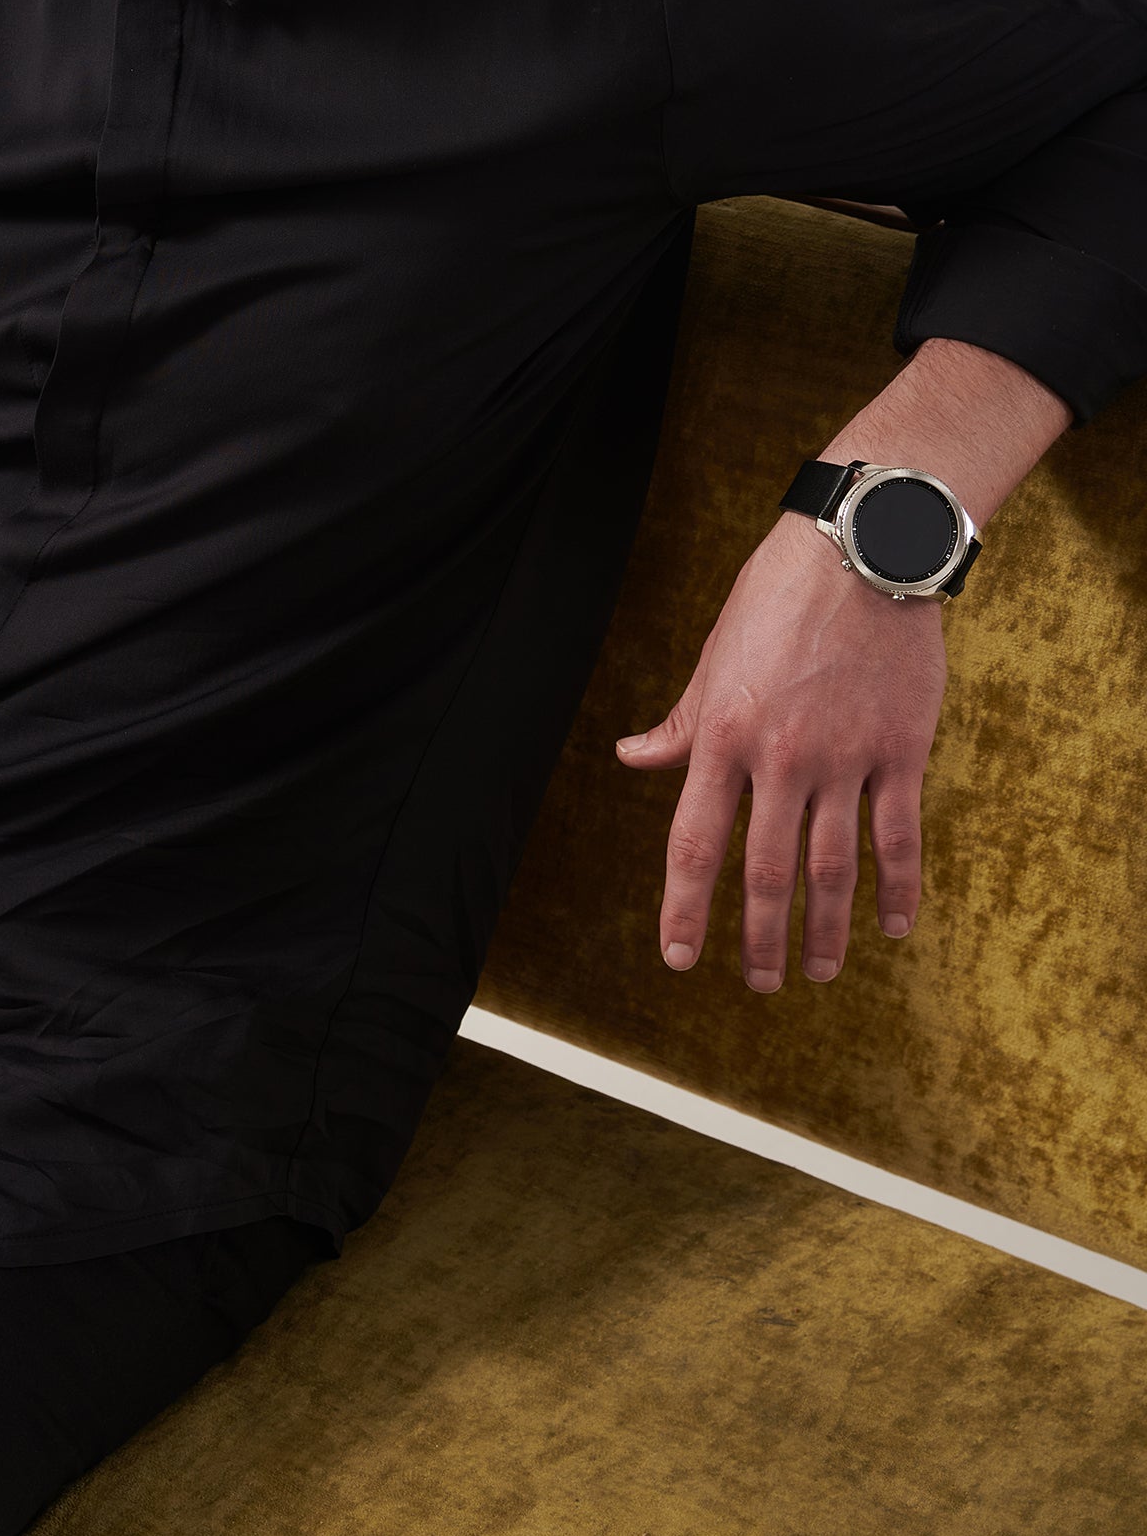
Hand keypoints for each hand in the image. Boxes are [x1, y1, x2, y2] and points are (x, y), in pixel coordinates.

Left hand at [615, 512, 944, 989]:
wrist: (862, 550)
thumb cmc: (776, 598)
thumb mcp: (713, 658)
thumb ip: (681, 722)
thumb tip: (633, 758)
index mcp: (723, 735)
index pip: (695, 843)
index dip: (685, 908)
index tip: (679, 956)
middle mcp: (780, 757)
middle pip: (766, 872)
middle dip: (759, 939)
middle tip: (760, 984)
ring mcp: (845, 757)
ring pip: (833, 867)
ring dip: (826, 930)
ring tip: (820, 971)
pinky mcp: (901, 750)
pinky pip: (899, 836)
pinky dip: (899, 888)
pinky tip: (893, 928)